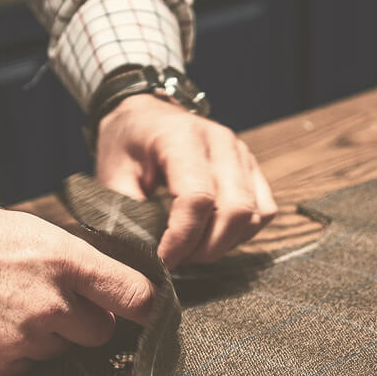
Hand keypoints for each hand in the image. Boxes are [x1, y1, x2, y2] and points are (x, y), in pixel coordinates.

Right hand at [0, 186, 154, 375]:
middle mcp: (49, 304)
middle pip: (101, 332)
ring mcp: (20, 340)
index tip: (157, 316)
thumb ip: (70, 263)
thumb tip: (103, 289)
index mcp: (63, 260)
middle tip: (51, 301)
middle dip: (85, 321)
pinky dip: (13, 352)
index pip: (134, 296)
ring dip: (46, 337)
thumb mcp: (26, 229)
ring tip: (3, 305)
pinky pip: (24, 367)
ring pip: (59, 351)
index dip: (150, 309)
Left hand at [95, 94, 277, 267]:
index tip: (163, 260)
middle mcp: (220, 142)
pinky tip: (213, 235)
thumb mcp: (112, 175)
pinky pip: (263, 211)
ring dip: (224, 243)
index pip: (198, 198)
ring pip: (252, 215)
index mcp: (182, 138)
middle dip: (206, 248)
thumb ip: (127, 213)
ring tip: (192, 248)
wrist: (144, 115)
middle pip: (234, 210)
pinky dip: (242, 233)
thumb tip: (143, 255)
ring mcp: (241, 154)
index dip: (182, 239)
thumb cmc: (127, 144)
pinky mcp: (252, 168)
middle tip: (178, 258)